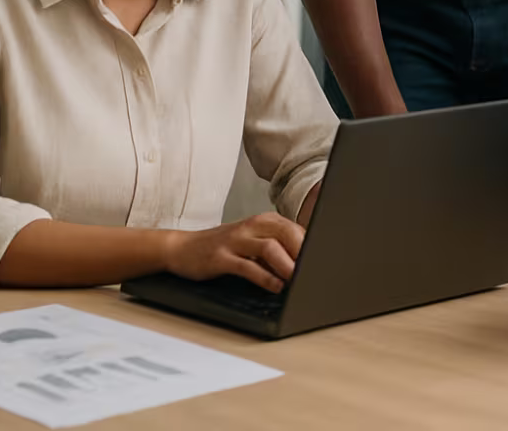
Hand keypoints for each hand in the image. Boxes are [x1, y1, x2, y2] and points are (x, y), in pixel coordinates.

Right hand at [163, 212, 305, 292]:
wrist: (182, 248)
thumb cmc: (224, 247)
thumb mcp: (252, 242)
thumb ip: (277, 247)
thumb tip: (306, 262)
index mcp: (263, 221)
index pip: (296, 229)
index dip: (312, 246)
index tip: (325, 261)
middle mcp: (251, 226)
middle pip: (287, 233)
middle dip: (304, 253)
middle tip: (314, 272)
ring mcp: (235, 241)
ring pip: (270, 248)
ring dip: (287, 265)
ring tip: (297, 281)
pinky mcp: (221, 257)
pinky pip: (248, 266)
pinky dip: (265, 278)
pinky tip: (275, 287)